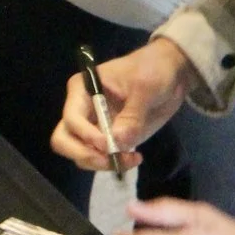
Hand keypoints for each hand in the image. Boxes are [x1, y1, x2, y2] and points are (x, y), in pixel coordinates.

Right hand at [53, 38, 196, 172]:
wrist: (171, 74)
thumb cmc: (153, 70)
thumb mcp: (145, 87)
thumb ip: (132, 115)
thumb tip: (117, 142)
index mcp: (83, 90)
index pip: (72, 118)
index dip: (85, 135)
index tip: (107, 144)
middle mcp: (82, 110)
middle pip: (64, 141)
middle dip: (84, 155)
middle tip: (110, 160)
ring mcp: (93, 127)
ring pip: (81, 154)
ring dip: (101, 163)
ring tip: (130, 159)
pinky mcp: (108, 139)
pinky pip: (100, 158)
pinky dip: (113, 164)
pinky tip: (134, 158)